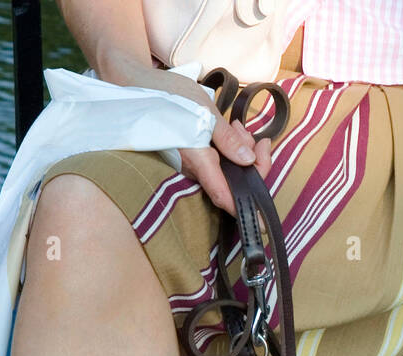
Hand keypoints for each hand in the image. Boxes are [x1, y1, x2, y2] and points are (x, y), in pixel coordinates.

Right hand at [97, 56, 273, 213]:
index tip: (264, 222)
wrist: (138, 86)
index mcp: (198, 162)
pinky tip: (232, 129)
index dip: (245, 210)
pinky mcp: (192, 158)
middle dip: (253, 162)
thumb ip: (226, 138)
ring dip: (242, 150)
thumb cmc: (169, 95)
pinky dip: (230, 147)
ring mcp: (193, 166)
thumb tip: (248, 161)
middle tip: (256, 138)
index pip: (225, 197)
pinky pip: (218, 161)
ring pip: (228, 169)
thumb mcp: (203, 110)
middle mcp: (195, 171)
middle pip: (233, 182)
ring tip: (238, 126)